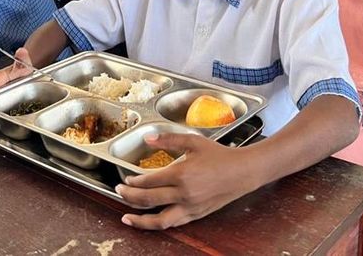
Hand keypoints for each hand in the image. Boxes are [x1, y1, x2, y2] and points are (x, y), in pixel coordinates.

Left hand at [116, 133, 262, 229]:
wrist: (243, 172)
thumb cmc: (220, 155)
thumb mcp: (193, 141)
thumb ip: (168, 139)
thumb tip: (148, 138)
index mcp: (181, 174)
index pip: (148, 182)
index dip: (133, 183)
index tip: (125, 180)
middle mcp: (184, 194)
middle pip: (148, 200)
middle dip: (129, 198)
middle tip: (119, 193)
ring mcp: (190, 207)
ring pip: (159, 220)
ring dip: (140, 221)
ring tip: (127, 218)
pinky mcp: (196, 215)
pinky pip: (174, 223)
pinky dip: (159, 224)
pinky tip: (151, 220)